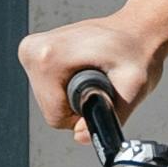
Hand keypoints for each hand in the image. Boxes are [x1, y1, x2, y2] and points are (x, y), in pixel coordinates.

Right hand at [15, 0, 167, 133]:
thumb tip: (81, 136)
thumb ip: (109, 115)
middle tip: (102, 82)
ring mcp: (31, 49)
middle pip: (50, 108)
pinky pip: (47, 88)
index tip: (102, 94)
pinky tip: (84, 69)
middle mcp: (33, 50)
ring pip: (48, 100)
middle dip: (77, 104)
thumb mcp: (133, 87)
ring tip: (95, 73)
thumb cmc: (136, 53)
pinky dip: (67, 85)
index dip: (83, 114)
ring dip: (72, 95)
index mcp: (48, 57)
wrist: (136, 29)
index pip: (55, 115)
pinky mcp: (33, 52)